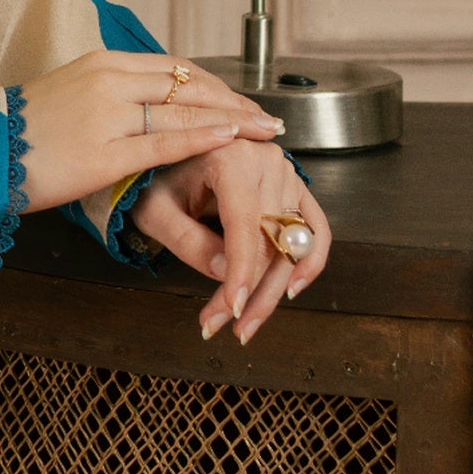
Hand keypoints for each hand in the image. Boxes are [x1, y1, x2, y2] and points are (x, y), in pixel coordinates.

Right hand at [16, 48, 277, 220]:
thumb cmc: (22, 129)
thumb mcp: (69, 92)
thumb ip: (110, 93)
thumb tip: (146, 103)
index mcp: (102, 63)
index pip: (175, 69)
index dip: (216, 85)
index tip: (242, 99)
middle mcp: (108, 81)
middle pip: (188, 87)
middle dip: (234, 102)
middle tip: (267, 119)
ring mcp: (106, 116)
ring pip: (183, 114)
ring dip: (230, 122)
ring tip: (262, 132)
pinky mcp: (103, 153)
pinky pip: (163, 143)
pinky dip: (201, 140)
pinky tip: (229, 140)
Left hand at [134, 137, 330, 342]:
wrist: (171, 150)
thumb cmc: (158, 175)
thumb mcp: (157, 208)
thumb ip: (187, 239)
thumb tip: (223, 273)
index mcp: (230, 157)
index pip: (244, 224)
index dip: (241, 271)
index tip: (233, 306)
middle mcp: (266, 161)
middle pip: (270, 240)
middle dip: (249, 290)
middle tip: (223, 323)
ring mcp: (286, 173)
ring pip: (292, 244)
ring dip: (273, 289)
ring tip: (247, 321)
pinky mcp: (295, 188)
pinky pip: (315, 229)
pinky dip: (309, 261)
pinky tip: (292, 289)